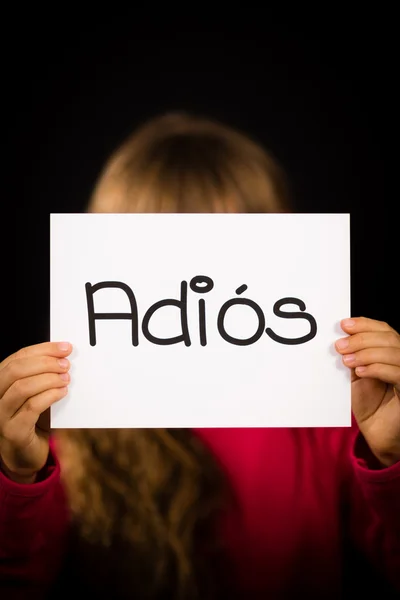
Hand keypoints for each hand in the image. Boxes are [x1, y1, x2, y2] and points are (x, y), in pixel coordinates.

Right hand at [0, 342, 71, 482]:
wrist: (24, 453)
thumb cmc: (30, 418)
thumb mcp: (33, 393)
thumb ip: (40, 375)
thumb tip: (62, 355)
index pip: (17, 357)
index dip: (43, 349)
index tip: (64, 347)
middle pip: (15, 370)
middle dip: (45, 363)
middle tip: (66, 364)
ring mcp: (0, 415)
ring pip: (22, 387)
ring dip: (49, 379)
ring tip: (66, 379)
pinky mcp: (12, 431)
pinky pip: (31, 408)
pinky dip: (50, 396)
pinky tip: (62, 392)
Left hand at [336, 317, 399, 466]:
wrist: (376, 432)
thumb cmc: (368, 402)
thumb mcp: (357, 374)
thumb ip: (354, 356)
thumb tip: (340, 338)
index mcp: (393, 352)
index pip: (384, 330)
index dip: (365, 325)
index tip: (344, 325)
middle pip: (389, 338)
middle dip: (362, 339)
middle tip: (340, 346)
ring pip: (394, 352)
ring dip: (367, 353)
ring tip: (346, 360)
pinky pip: (398, 373)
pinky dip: (377, 368)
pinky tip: (360, 371)